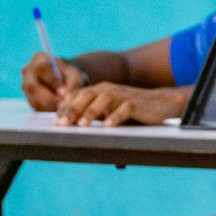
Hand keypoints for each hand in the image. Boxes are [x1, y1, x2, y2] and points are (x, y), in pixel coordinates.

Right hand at [20, 52, 85, 110]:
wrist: (65, 80)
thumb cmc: (69, 74)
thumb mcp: (74, 74)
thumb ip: (73, 82)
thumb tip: (66, 95)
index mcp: (38, 59)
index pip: (42, 68)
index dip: (52, 81)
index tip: (64, 92)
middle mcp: (28, 72)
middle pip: (32, 86)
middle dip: (48, 98)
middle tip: (63, 105)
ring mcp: (25, 87)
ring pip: (33, 99)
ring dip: (49, 106)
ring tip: (63, 108)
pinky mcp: (28, 99)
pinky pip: (35, 107)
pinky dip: (47, 110)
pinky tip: (58, 110)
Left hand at [54, 83, 190, 126]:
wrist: (160, 103)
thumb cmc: (130, 109)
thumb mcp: (108, 109)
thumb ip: (91, 112)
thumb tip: (68, 122)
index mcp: (100, 90)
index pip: (78, 95)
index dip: (65, 108)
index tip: (55, 122)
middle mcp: (109, 90)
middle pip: (87, 96)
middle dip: (73, 110)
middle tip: (62, 124)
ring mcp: (123, 95)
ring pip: (104, 99)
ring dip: (92, 112)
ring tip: (82, 125)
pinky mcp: (137, 103)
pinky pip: (125, 108)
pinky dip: (116, 116)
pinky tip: (108, 125)